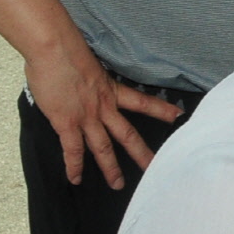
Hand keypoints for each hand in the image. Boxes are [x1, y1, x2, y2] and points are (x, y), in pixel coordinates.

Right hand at [25, 38, 180, 187]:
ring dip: (111, 168)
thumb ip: (89, 77)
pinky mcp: (66, 122)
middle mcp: (103, 107)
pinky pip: (73, 150)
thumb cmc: (66, 49)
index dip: (161, 110)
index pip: (142, 102)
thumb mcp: (87, 62)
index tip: (178, 116)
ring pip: (104, 148)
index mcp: (111, 90)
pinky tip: (76, 179)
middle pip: (128, 134)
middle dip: (142, 153)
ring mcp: (86, 116)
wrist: (54, 49)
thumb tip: (82, 79)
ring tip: (118, 184)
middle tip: (155, 168)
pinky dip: (74, 166)